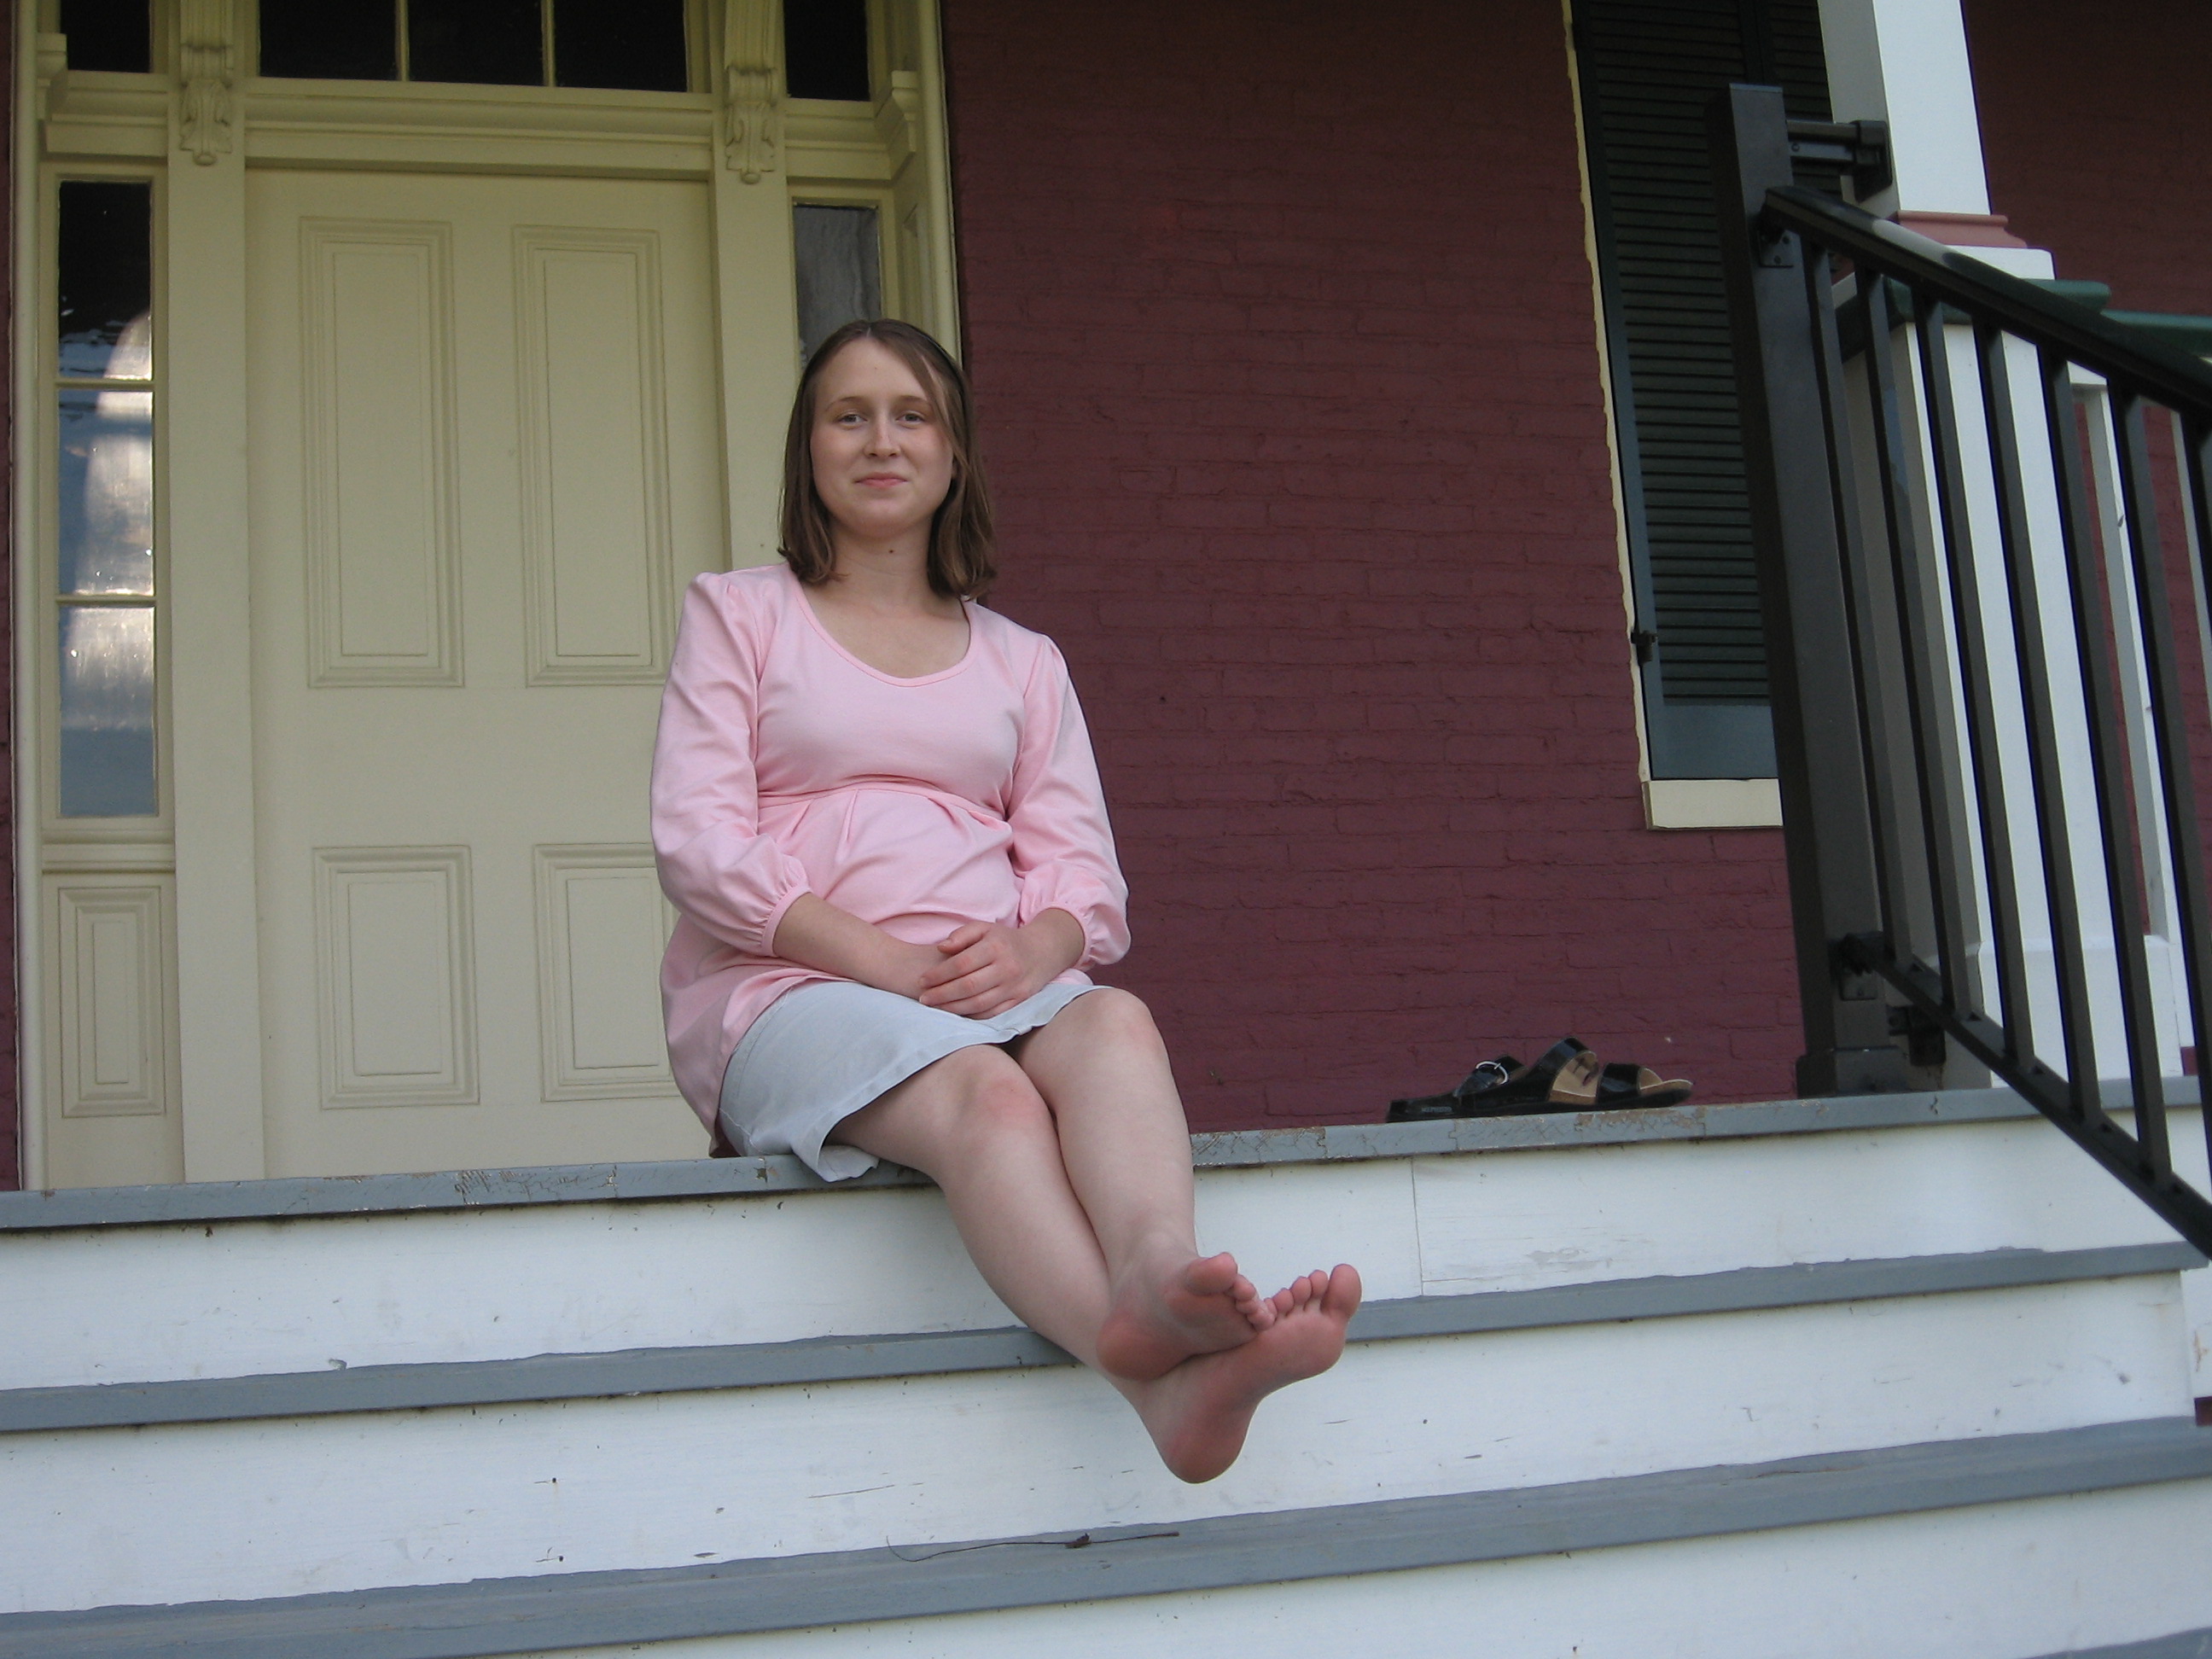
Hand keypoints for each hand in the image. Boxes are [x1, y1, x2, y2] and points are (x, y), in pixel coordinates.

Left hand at [918, 913, 1081, 1017]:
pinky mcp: (1019, 1001)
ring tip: (935, 1007)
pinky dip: (971, 1016)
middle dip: (942, 994)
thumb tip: (941, 948)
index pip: (961, 964)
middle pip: (968, 986)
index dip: (939, 974)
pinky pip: (991, 1014)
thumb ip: (962, 935)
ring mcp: (1014, 987)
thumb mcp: (985, 928)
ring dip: (953, 1008)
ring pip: (978, 1004)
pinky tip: (956, 1013)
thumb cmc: (1005, 940)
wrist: (1042, 952)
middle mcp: (1007, 968)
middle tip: (923, 998)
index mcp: (996, 947)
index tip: (922, 980)